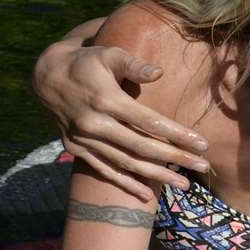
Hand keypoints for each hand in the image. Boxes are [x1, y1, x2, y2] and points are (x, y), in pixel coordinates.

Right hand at [30, 18, 209, 198]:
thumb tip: (158, 72)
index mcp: (106, 100)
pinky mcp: (75, 149)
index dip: (177, 134)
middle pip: (142, 147)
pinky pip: (103, 170)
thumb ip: (133, 65)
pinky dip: (125, 184)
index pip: (149, 122)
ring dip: (156, 176)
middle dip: (175, 158)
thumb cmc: (87, 62)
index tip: (202, 144)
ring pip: (125, 163)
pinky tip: (146, 195)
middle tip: (202, 166)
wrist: (46, 77)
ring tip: (183, 185)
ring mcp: (84, 139)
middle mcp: (95, 123)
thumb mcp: (108, 54)